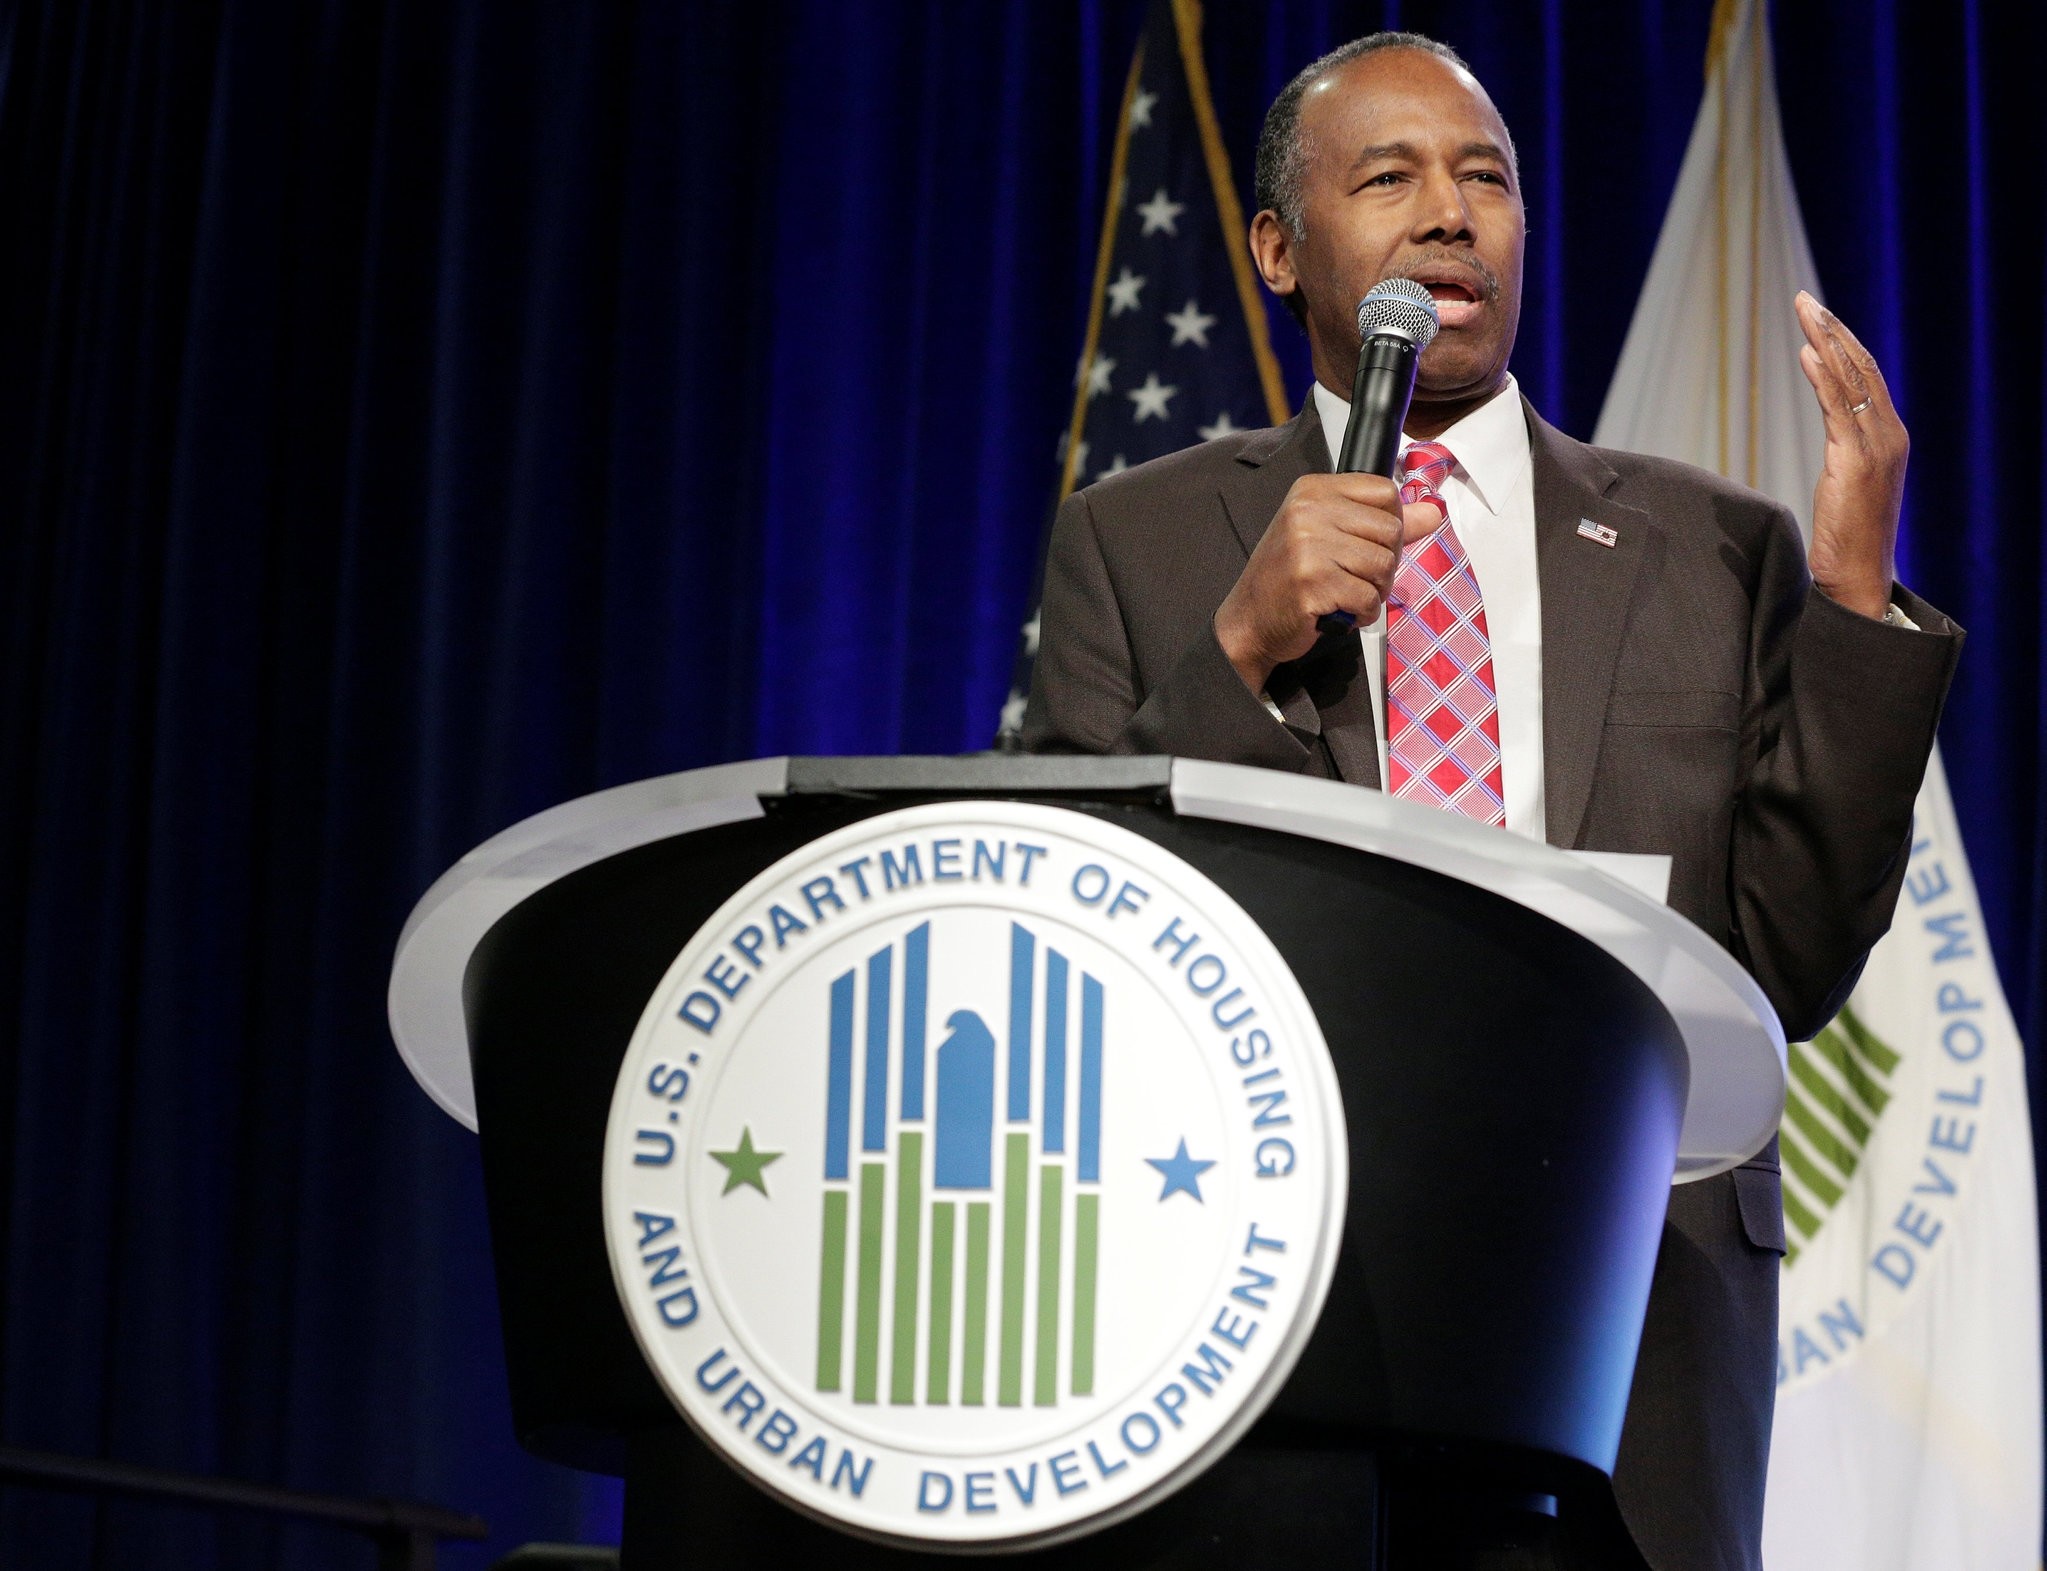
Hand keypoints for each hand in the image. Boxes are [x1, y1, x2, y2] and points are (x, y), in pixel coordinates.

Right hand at [1214, 471, 1445, 693]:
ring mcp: (1308, 547)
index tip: (1368, 545)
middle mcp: (1308, 511)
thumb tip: (1434, 511)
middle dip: (1385, 563)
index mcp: (1313, 490)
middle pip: (1390, 530)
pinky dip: (1363, 614)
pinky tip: (1342, 612)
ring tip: (1348, 595)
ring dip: (1375, 591)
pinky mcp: (1312, 584)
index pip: (1385, 492)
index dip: (1390, 524)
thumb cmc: (1291, 577)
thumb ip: (1383, 522)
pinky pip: (1368, 598)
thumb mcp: (1331, 536)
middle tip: (1356, 577)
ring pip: (1383, 565)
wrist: (1249, 620)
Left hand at [1796, 291, 1908, 620]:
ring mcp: (1877, 447)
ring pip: (1852, 381)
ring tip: (1805, 311)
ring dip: (1826, 341)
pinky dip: (1824, 376)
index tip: (1819, 317)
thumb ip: (1845, 451)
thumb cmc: (1848, 540)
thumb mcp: (1848, 485)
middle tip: (1805, 301)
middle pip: (1861, 368)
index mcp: (1888, 439)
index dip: (1843, 344)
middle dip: (1833, 330)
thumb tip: (1832, 423)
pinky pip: (1839, 409)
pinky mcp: (1856, 462)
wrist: (1858, 577)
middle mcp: (1889, 436)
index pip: (1867, 378)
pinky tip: (1808, 352)